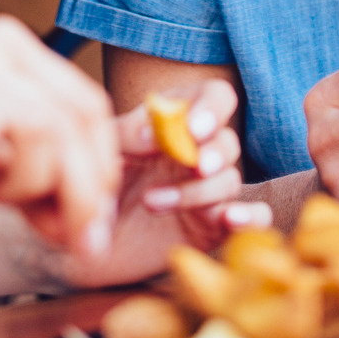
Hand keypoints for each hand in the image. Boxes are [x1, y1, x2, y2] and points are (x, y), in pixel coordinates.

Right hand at [0, 17, 121, 256]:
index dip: (100, 170)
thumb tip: (94, 229)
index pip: (87, 106)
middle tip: (69, 239)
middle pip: (69, 122)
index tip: (91, 222)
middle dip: (78, 193)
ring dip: (25, 185)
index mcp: (9, 46)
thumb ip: (43, 183)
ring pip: (37, 135)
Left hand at [58, 78, 271, 289]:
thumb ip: (127, 133)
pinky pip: (253, 216)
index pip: (215, 97)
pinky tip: (231, 219)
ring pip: (230, 181)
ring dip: (197, 192)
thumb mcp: (103, 151)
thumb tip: (156, 131)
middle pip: (227, 142)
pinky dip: (251, 216)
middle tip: (195, 166)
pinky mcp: (213, 226)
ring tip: (151, 203)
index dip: (212, 109)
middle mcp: (198, 153)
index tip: (194, 128)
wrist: (85, 240)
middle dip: (212, 153)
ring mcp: (208, 191)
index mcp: (178, 122)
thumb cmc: (95, 183)